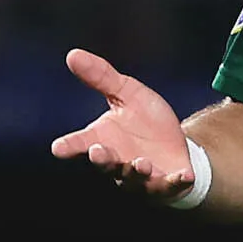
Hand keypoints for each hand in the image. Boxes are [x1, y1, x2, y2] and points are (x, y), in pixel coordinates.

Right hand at [48, 49, 197, 196]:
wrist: (176, 143)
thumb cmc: (145, 121)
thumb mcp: (127, 93)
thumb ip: (101, 78)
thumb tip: (73, 55)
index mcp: (102, 140)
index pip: (80, 144)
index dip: (69, 146)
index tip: (58, 148)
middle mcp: (117, 162)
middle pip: (105, 165)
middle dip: (102, 160)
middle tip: (97, 151)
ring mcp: (140, 177)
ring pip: (133, 179)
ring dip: (136, 172)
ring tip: (141, 163)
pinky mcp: (165, 184)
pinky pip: (169, 186)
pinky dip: (175, 182)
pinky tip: (184, 176)